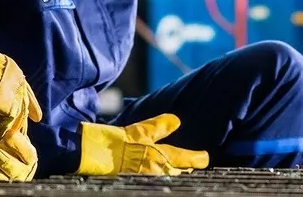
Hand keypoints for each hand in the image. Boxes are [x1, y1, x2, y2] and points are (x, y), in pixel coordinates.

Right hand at [0, 31, 41, 138]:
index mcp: (14, 70)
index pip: (26, 91)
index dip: (31, 105)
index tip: (37, 117)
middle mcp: (18, 81)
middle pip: (24, 105)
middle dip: (25, 120)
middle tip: (25, 134)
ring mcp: (14, 93)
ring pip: (17, 115)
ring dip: (10, 127)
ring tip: (3, 136)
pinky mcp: (8, 106)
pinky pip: (8, 121)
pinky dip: (1, 129)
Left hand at [0, 120, 37, 183]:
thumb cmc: (4, 146)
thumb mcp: (13, 135)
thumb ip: (15, 124)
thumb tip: (22, 116)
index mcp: (29, 158)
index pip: (26, 151)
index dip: (14, 141)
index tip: (4, 134)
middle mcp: (20, 174)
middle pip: (5, 163)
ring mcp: (4, 183)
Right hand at [76, 113, 209, 175]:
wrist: (98, 155)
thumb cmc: (120, 142)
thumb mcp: (142, 130)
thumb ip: (161, 126)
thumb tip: (176, 121)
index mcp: (163, 157)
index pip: (188, 160)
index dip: (199, 159)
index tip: (204, 158)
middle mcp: (160, 171)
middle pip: (181, 172)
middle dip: (186, 168)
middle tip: (191, 163)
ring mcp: (150, 178)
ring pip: (170, 177)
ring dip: (174, 172)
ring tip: (176, 168)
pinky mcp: (139, 181)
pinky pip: (157, 179)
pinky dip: (161, 175)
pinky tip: (157, 171)